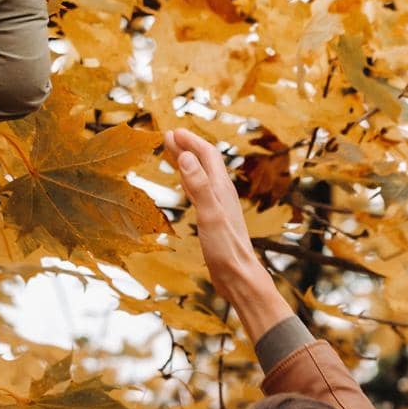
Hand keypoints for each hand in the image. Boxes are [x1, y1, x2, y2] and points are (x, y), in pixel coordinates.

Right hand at [163, 128, 261, 294]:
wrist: (239, 277)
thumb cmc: (225, 249)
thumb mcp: (209, 214)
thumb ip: (198, 185)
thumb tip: (186, 155)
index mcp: (221, 188)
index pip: (207, 154)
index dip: (191, 140)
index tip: (172, 131)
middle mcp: (221, 193)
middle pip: (204, 162)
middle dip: (187, 147)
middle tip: (168, 137)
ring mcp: (219, 206)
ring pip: (201, 175)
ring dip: (188, 161)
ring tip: (173, 153)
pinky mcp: (215, 219)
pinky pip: (200, 191)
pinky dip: (189, 180)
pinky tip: (185, 184)